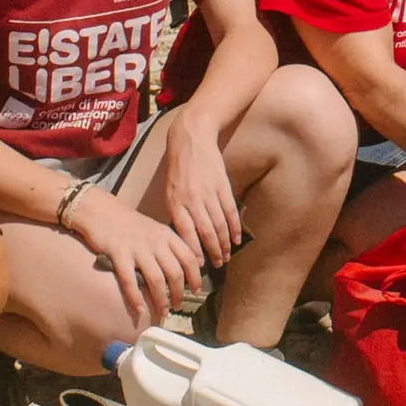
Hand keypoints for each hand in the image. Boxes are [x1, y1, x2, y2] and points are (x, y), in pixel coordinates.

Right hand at [67, 188, 207, 330]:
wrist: (102, 211)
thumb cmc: (129, 223)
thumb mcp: (154, 230)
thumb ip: (168, 246)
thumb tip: (182, 267)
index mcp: (167, 235)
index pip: (189, 257)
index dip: (195, 276)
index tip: (196, 290)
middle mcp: (156, 242)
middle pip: (175, 272)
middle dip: (179, 293)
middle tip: (178, 306)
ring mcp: (138, 248)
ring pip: (156, 279)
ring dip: (161, 299)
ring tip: (163, 312)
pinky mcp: (119, 255)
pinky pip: (129, 281)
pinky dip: (136, 298)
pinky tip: (140, 310)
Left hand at [158, 119, 245, 265]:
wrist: (192, 139)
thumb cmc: (177, 168)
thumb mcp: (169, 191)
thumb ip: (176, 213)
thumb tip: (183, 238)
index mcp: (176, 202)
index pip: (186, 233)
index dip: (194, 251)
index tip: (198, 266)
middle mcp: (193, 200)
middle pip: (206, 232)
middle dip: (212, 252)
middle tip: (217, 266)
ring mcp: (209, 192)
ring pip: (220, 223)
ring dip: (224, 242)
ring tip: (227, 256)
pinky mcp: (222, 185)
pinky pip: (230, 210)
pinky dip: (234, 226)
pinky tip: (236, 238)